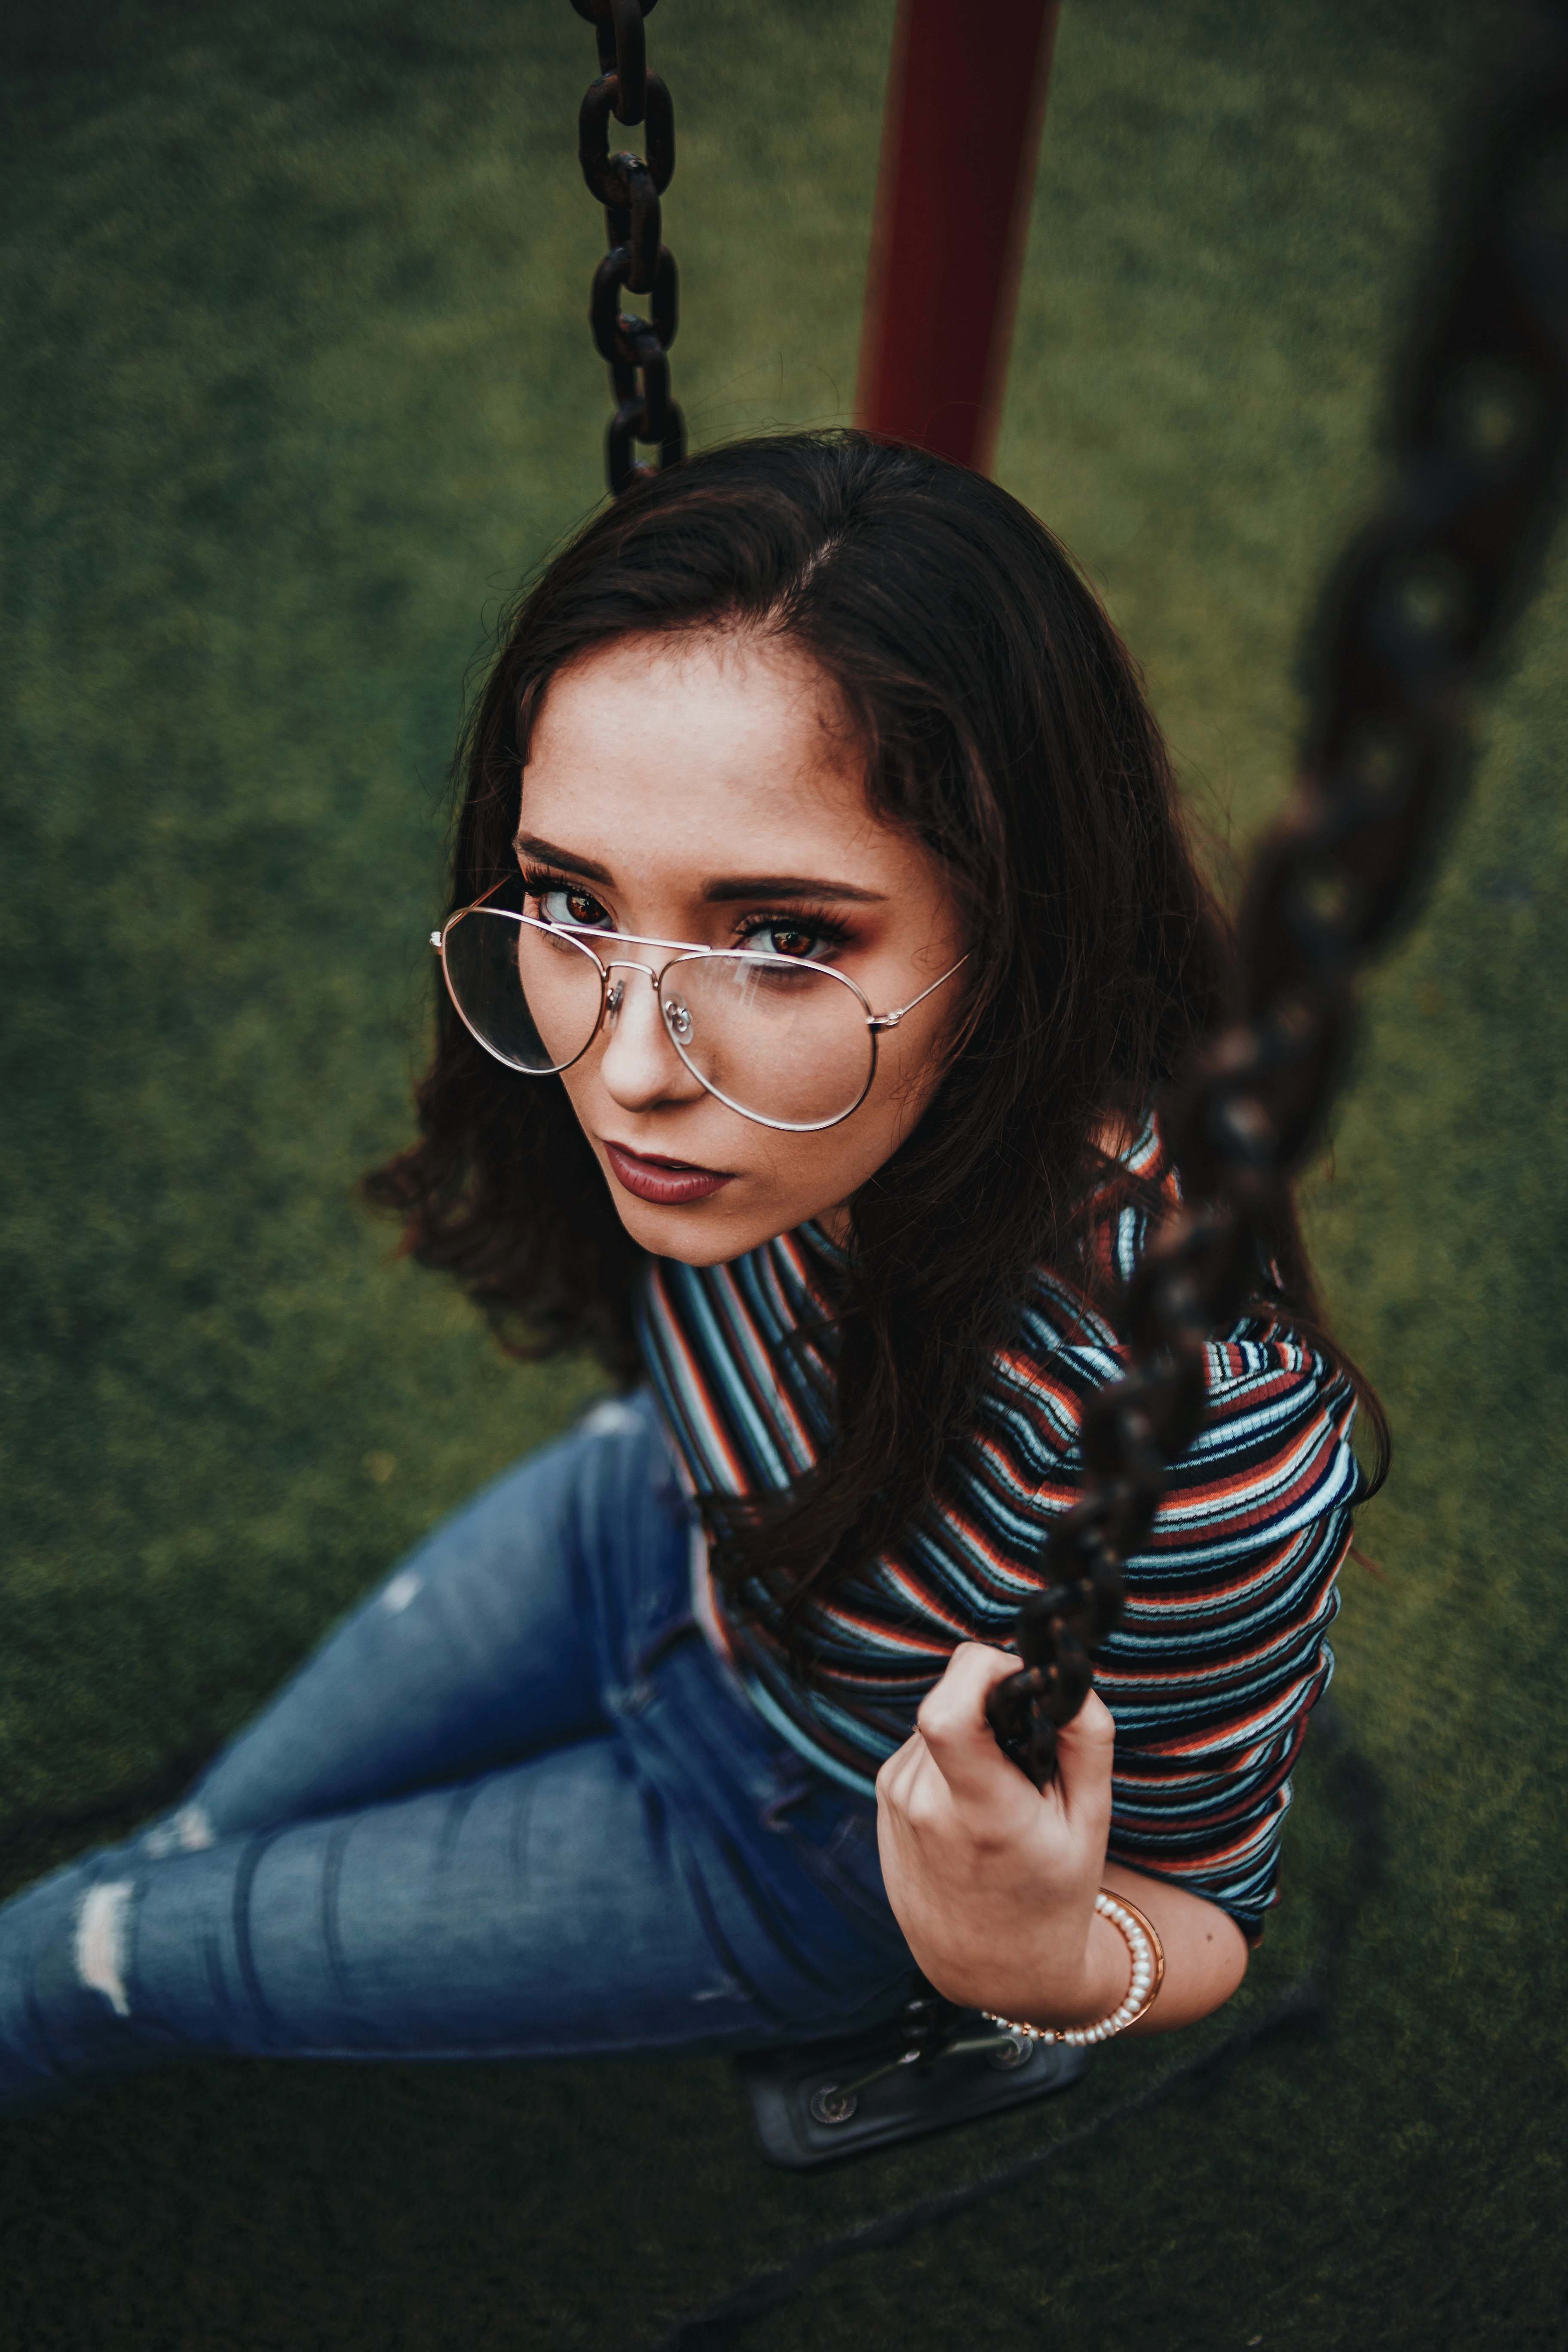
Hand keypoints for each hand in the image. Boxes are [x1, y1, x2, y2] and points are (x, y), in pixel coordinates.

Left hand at [874, 1640, 1125, 2027]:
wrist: (991, 1967)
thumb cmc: (1053, 1893)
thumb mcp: (1089, 1821)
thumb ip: (1086, 1737)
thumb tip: (1062, 1671)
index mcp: (979, 1811)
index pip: (947, 1709)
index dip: (983, 1672)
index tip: (1021, 1683)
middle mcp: (922, 1802)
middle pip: (952, 1701)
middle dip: (994, 1707)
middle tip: (1027, 1758)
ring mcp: (894, 1800)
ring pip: (938, 1721)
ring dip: (973, 1736)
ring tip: (1003, 1794)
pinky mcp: (882, 1798)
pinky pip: (922, 1746)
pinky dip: (952, 1757)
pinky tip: (973, 1806)